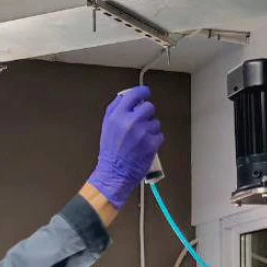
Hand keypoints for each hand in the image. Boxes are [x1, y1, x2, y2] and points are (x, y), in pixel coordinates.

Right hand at [87, 86, 163, 209]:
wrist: (114, 174)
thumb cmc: (110, 153)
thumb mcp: (107, 126)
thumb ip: (116, 109)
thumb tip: (127, 96)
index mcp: (117, 115)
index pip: (134, 94)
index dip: (143, 92)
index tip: (146, 92)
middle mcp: (130, 122)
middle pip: (149, 107)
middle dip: (147, 114)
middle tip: (141, 123)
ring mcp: (143, 133)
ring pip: (156, 122)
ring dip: (151, 129)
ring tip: (140, 139)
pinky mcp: (152, 144)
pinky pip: (160, 135)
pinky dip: (155, 141)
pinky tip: (145, 147)